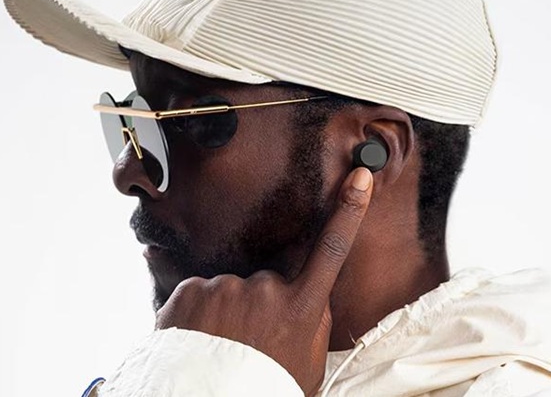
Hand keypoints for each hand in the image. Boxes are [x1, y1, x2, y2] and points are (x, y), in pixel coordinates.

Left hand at [155, 167, 373, 395]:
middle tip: (247, 344)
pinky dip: (196, 314)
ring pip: (229, 290)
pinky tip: (199, 340)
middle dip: (257, 306)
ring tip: (219, 348)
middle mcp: (266, 290)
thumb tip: (314, 294)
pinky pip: (197, 293)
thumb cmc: (264, 388)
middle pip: (266, 283)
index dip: (348, 210)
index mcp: (300, 308)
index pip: (331, 250)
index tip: (360, 176)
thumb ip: (314, 324)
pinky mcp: (191, 290)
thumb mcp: (306, 364)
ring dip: (223, 313)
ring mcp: (227, 288)